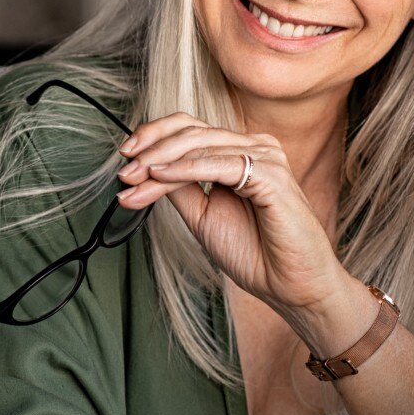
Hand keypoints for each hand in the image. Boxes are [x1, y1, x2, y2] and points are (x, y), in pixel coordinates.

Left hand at [115, 113, 357, 329]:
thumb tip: (146, 169)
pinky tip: (160, 175)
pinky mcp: (271, 174)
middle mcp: (255, 147)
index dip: (153, 137)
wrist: (290, 286)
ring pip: (200, 145)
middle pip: (191, 131)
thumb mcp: (203, 215)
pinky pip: (220, 164)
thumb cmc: (255, 253)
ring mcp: (265, 157)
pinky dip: (186, 168)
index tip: (124, 159)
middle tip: (123, 172)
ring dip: (159, 161)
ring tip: (133, 178)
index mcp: (240, 152)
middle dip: (150, 149)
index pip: (190, 128)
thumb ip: (180, 189)